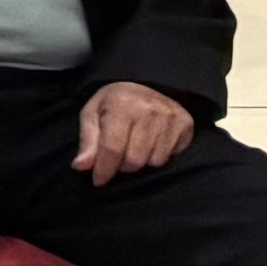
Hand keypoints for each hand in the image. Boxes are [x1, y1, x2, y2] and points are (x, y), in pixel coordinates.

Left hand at [74, 80, 197, 182]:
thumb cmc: (114, 102)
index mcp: (121, 104)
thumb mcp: (92, 114)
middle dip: (122, 165)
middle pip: (134, 160)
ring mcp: (170, 116)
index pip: (113, 148)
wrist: (146, 84)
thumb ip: (87, 140)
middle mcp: (148, 110)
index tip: (98, 180)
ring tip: (135, 147)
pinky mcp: (185, 123)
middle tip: (118, 156)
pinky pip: (170, 157)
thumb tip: (80, 166)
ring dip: (141, 161)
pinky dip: (158, 156)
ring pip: (154, 162)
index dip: (104, 169)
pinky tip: (152, 144)